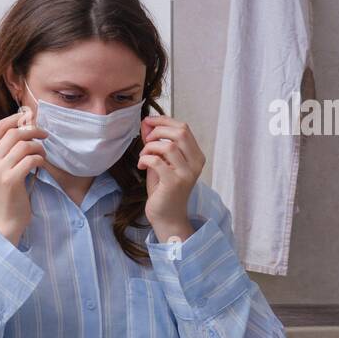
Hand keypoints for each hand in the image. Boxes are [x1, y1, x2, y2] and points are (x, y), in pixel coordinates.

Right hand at [0, 111, 46, 245]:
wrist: (2, 220)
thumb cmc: (3, 192)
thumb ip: (2, 149)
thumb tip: (22, 125)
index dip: (15, 119)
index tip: (29, 118)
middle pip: (13, 133)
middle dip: (32, 131)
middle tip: (44, 135)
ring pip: (23, 145)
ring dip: (38, 146)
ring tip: (43, 153)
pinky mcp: (10, 180)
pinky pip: (31, 159)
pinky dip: (40, 158)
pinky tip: (41, 163)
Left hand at [137, 116, 204, 242]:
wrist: (167, 217)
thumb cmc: (164, 190)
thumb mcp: (162, 162)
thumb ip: (157, 145)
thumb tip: (146, 123)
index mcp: (196, 156)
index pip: (184, 128)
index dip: (164, 120)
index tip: (148, 122)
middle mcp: (195, 163)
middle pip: (180, 132)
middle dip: (158, 130)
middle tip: (145, 139)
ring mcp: (186, 173)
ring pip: (168, 145)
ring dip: (150, 147)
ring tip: (143, 156)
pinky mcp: (174, 183)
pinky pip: (158, 161)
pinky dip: (146, 159)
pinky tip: (142, 166)